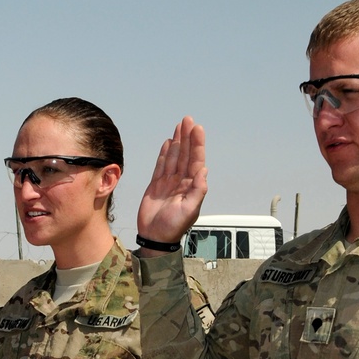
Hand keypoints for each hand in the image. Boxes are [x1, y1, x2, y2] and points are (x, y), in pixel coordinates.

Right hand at [137, 116, 207, 248]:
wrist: (155, 238)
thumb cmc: (173, 227)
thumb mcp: (190, 210)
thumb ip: (198, 190)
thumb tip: (203, 170)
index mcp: (191, 186)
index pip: (195, 161)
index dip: (197, 144)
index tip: (197, 129)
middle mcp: (181, 182)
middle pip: (185, 155)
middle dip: (187, 137)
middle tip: (188, 120)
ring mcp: (168, 183)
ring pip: (174, 157)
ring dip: (177, 142)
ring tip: (180, 126)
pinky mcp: (156, 185)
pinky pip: (161, 166)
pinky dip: (165, 154)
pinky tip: (168, 143)